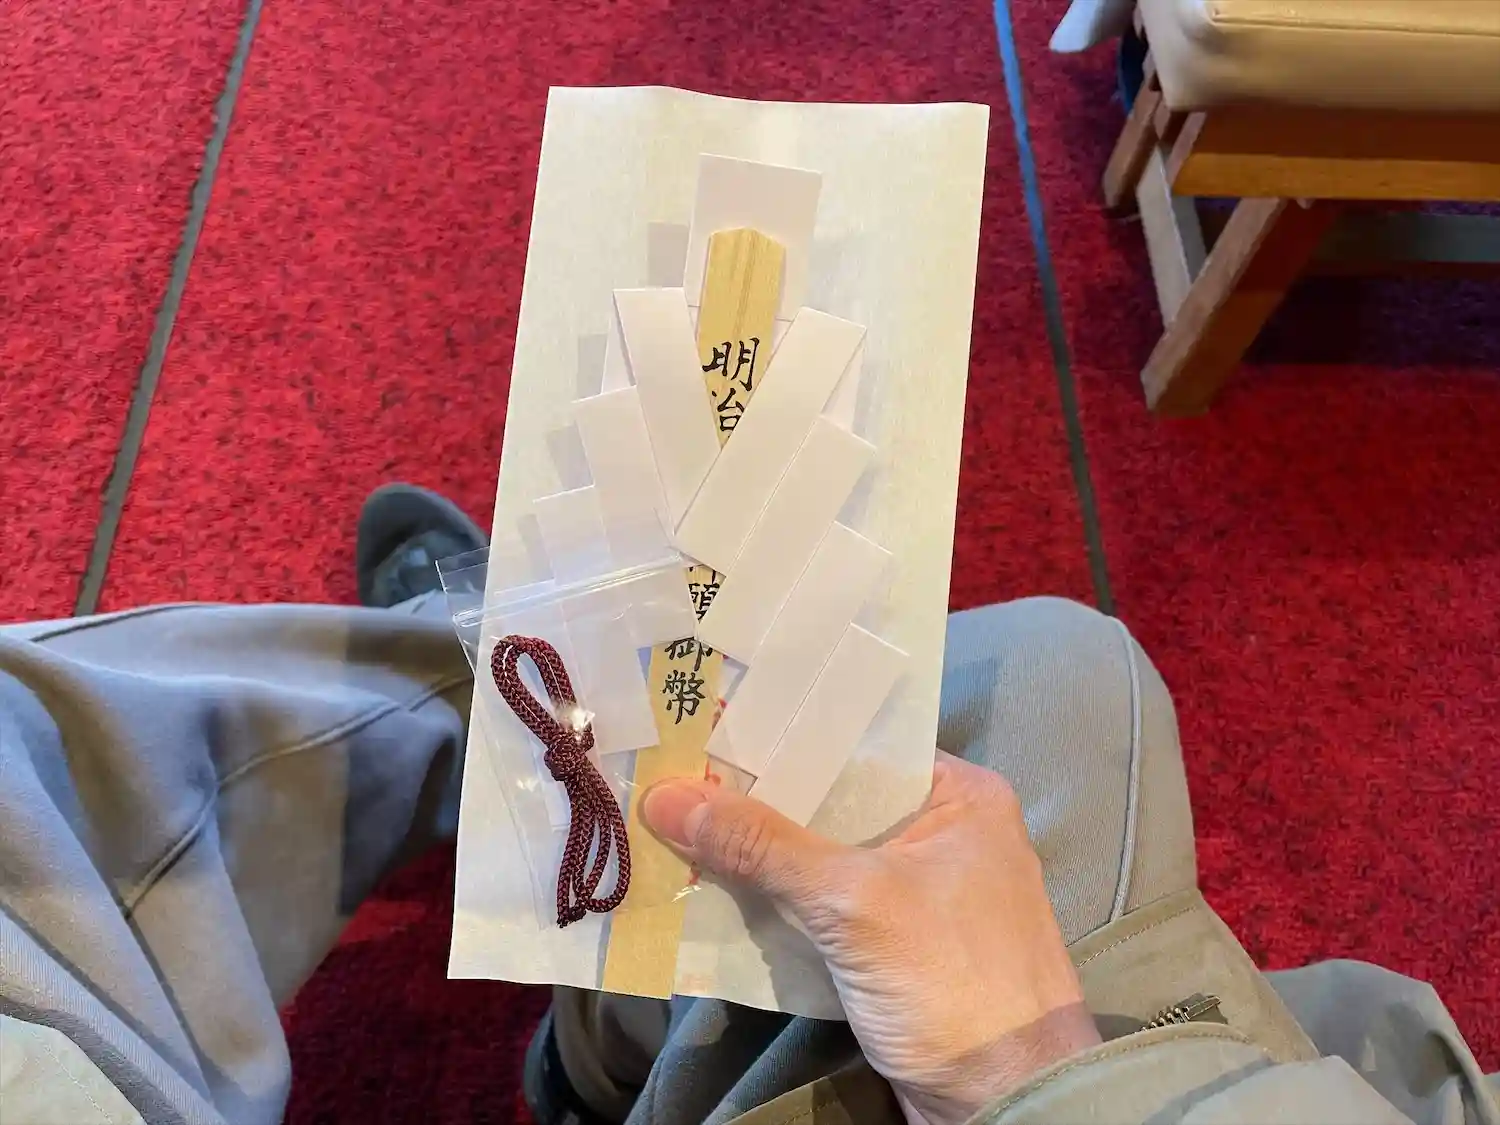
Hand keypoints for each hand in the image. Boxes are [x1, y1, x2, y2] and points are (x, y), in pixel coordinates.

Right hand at [641, 751, 1100, 1124]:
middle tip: (671, 777)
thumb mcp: (851, 903)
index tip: (705, 726)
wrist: (1009, 1105)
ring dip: (759, 858)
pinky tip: (713, 893)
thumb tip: (666, 794)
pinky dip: (777, 906)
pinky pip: (824, 909)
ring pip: (822, 858)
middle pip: (832, 803)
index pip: (856, 746)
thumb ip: (760, 845)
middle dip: (757, 802)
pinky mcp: (897, 947)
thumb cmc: (952, 982)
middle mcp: (945, 832)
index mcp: (960, 795)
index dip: (780, 738)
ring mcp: (922, 893)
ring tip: (672, 827)